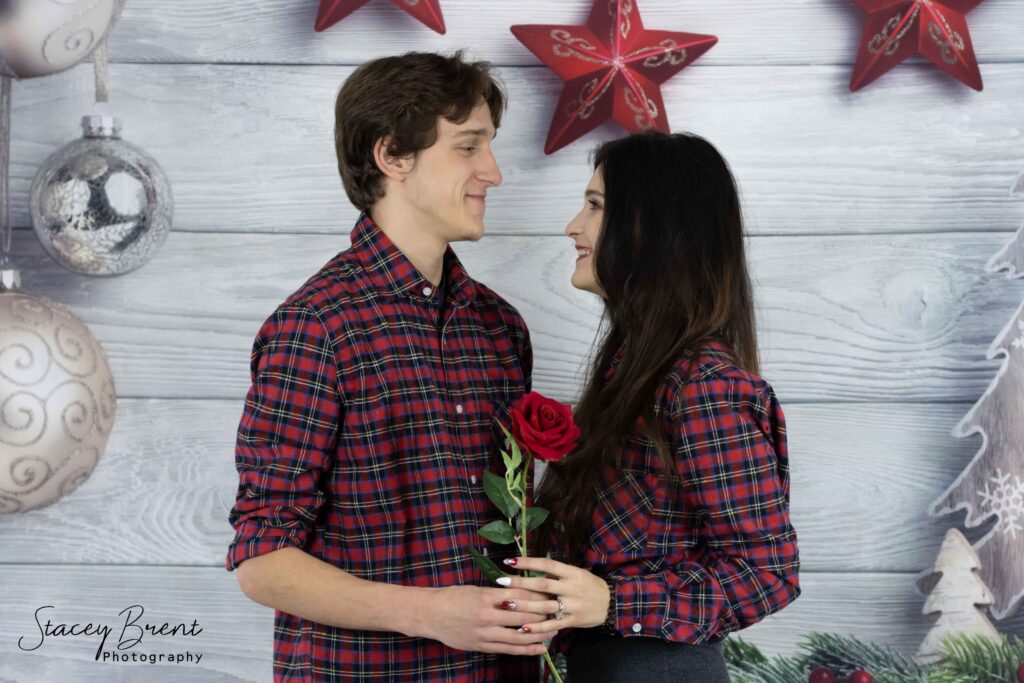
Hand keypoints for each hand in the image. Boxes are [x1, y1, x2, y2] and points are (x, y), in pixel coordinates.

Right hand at [416, 585, 557, 654]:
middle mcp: (487, 616)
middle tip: (558, 611)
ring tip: (554, 631)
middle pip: (522, 615)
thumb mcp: (476, 589)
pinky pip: (508, 649)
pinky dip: (525, 649)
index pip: (519, 595)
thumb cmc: (453, 597)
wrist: (430, 614)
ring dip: (539, 633)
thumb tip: (522, 591)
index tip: (551, 594)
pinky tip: (539, 648)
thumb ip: (498, 593)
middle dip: (543, 614)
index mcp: (486, 597)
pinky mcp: (482, 646)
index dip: (537, 596)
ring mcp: (484, 633)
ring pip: (518, 635)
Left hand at [496, 557, 610, 632]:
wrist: (610, 603)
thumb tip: (531, 566)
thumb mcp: (576, 573)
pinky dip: (537, 627)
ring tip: (505, 604)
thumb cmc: (589, 585)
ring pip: (545, 606)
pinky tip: (522, 628)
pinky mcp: (572, 621)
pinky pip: (552, 624)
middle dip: (521, 583)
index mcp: (572, 573)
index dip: (529, 562)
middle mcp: (572, 588)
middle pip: (543, 585)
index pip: (548, 564)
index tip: (510, 561)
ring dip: (524, 606)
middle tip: (501, 581)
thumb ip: (556, 572)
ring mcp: (572, 606)